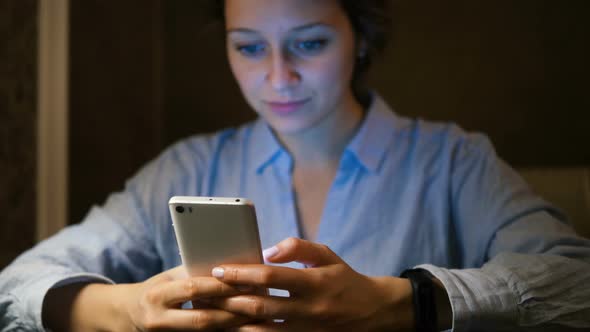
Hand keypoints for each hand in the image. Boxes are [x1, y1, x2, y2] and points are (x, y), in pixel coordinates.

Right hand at [43, 265, 255, 331]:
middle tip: (260, 302)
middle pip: (203, 319)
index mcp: (158, 294)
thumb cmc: (156, 289)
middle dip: (233, 311)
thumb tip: (230, 262)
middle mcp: (160, 319)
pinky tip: (241, 327)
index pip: (194, 288)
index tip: (246, 281)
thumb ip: (194, 271)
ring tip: (257, 317)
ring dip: (233, 326)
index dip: (221, 286)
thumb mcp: (169, 277)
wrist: (128, 315)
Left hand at [209, 237, 414, 330]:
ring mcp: (305, 329)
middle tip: (206, 291)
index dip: (243, 272)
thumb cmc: (344, 278)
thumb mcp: (327, 255)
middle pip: (261, 305)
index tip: (220, 269)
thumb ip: (298, 247)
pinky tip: (233, 328)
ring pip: (262, 328)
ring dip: (234, 320)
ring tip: (212, 311)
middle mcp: (309, 308)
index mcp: (314, 282)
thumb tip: (268, 250)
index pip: (271, 276)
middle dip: (229, 298)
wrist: (371, 312)